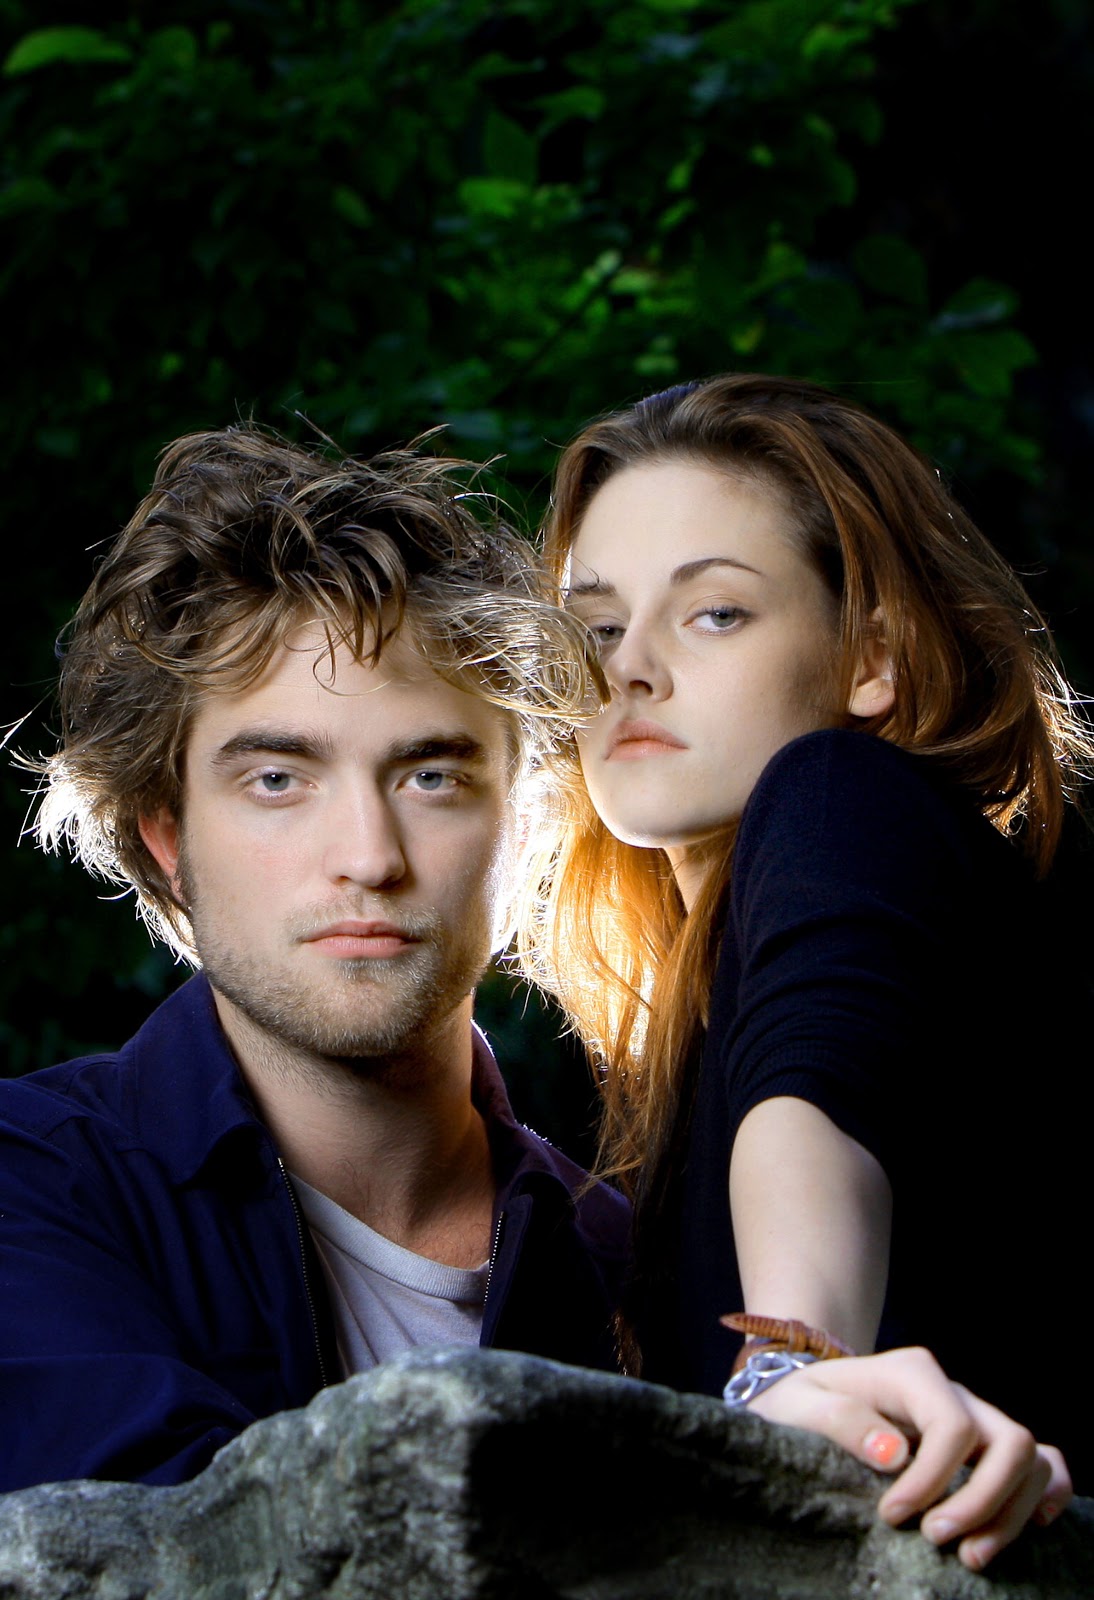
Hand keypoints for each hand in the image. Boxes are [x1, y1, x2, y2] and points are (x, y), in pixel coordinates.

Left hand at [746, 1346, 1070, 1570]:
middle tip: (937, 1539)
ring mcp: (974, 1416)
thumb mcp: (799, 1407)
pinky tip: (1035, 1526)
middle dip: (983, 1500)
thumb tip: (893, 1454)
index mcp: (910, 1373)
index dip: (933, 1480)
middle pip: (1009, 1440)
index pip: (951, 1426)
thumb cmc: (798, 1403)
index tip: (892, 1516)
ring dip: (1012, 1513)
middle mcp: (951, 1391)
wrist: (806, 1398)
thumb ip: (841, 1422)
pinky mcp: (983, 1444)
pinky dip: (1048, 1490)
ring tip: (969, 1556)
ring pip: (1030, 1457)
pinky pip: (1042, 1459)